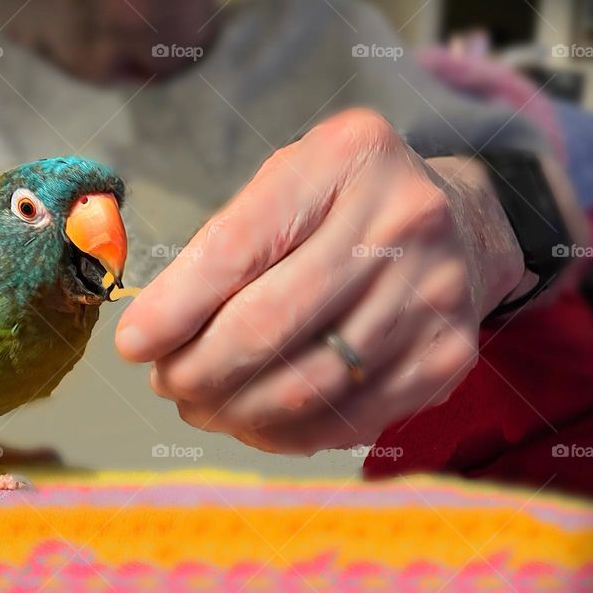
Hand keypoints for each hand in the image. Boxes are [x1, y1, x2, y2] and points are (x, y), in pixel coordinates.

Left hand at [116, 108, 526, 453]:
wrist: (460, 223)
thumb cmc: (344, 204)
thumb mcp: (285, 185)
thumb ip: (222, 245)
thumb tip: (154, 334)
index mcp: (346, 159)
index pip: (237, 248)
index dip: (173, 309)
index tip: (132, 345)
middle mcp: (402, 221)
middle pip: (269, 326)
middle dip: (197, 370)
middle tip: (165, 382)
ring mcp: (433, 294)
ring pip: (306, 386)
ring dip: (234, 410)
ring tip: (200, 404)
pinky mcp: (446, 357)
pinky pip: (348, 420)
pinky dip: (285, 433)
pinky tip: (253, 420)